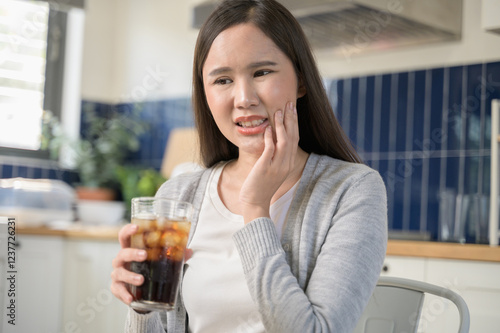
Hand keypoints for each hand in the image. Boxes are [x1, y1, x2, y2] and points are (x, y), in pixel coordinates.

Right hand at [110, 225, 192, 305]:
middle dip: (132, 253)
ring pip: (120, 272)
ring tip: (141, 280)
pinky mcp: (117, 288)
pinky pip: (118, 290)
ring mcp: (118, 274)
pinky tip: (131, 298)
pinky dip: (124, 294)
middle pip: (122, 253)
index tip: (137, 227)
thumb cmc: (148, 269)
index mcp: (131, 249)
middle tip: (144, 255)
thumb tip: (189, 251)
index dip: (128, 230)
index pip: (125, 236)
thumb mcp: (158, 260)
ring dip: (130, 275)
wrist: (140, 290)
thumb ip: (173, 255)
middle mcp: (122, 260)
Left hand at [239, 101, 298, 222]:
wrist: (255, 202)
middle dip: (291, 119)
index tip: (292, 109)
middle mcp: (286, 164)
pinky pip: (270, 149)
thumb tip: (272, 137)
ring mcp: (277, 166)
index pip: (295, 138)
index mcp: (289, 163)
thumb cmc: (261, 185)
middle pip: (292, 137)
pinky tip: (268, 127)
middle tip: (289, 104)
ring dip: (281, 125)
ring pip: (283, 141)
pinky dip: (270, 137)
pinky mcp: (266, 168)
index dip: (294, 123)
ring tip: (278, 111)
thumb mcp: (272, 169)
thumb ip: (274, 155)